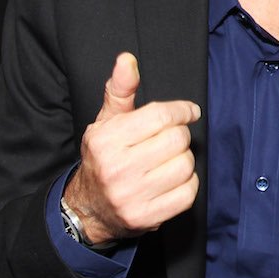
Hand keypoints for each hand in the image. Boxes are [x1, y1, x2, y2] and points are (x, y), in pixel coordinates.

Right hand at [63, 52, 200, 243]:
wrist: (89, 209)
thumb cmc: (104, 158)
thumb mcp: (106, 122)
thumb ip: (120, 90)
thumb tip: (128, 60)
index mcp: (106, 140)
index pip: (161, 116)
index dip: (182, 110)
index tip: (189, 111)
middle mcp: (117, 168)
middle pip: (178, 140)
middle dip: (179, 136)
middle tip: (169, 140)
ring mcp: (132, 196)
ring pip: (186, 165)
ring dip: (184, 160)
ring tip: (167, 161)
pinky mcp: (147, 217)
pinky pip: (189, 193)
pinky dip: (187, 184)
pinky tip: (171, 181)